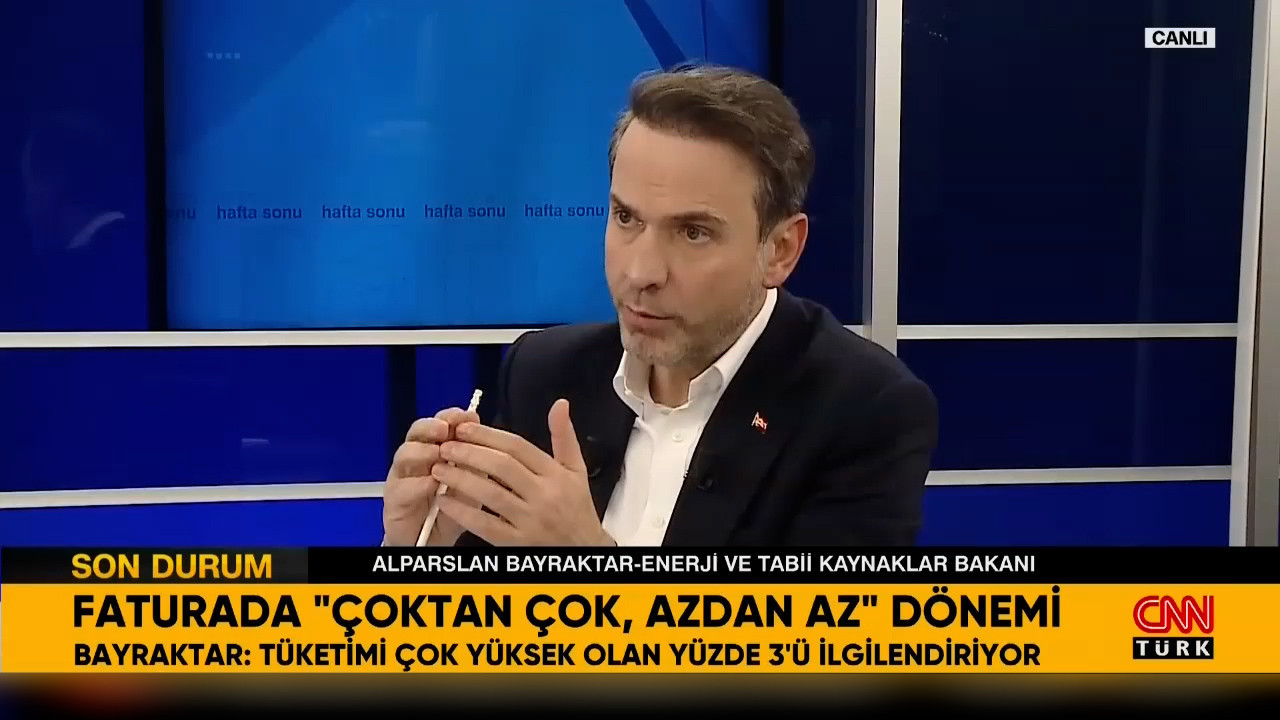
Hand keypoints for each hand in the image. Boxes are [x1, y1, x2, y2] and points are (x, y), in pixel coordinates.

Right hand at [382, 406, 481, 545]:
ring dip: (422, 451)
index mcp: (436, 450)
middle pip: (416, 432)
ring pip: (404, 454)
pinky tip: (432, 484)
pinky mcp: (394, 498)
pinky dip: (418, 483)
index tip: (467, 416)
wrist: (434, 540)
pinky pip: (402, 487)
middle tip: (445, 429)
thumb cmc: (451, 510)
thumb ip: (475, 462)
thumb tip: (485, 437)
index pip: (440, 424)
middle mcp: (416, 459)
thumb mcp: (471, 484)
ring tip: (438, 454)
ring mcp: (402, 477)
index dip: (451, 417)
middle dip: (431, 427)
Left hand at [432, 398, 614, 545]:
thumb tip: (560, 404)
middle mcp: (544, 495)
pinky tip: (445, 501)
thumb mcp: (577, 470)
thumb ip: (564, 436)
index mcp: (556, 474)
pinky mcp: (517, 542)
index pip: (518, 447)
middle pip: (502, 466)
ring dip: (461, 479)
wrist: (584, 549)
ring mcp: (530, 520)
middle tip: (446, 445)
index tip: (464, 428)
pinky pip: (485, 525)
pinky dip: (463, 512)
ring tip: (439, 468)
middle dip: (469, 453)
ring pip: (490, 494)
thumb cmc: (577, 508)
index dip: (488, 435)